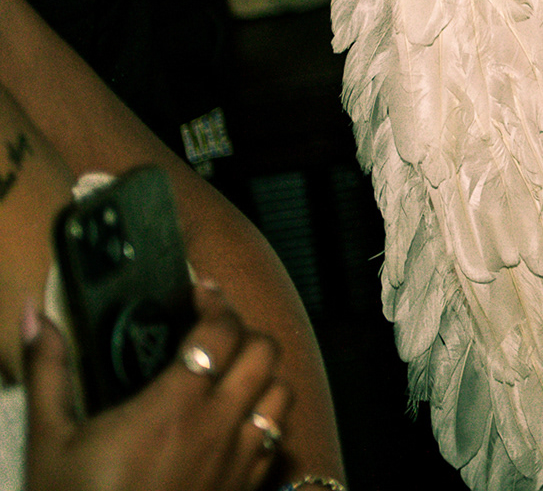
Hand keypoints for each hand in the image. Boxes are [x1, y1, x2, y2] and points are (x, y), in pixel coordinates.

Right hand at [24, 283, 292, 490]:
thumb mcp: (49, 440)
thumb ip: (50, 371)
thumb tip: (38, 318)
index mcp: (174, 406)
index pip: (222, 330)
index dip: (216, 301)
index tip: (199, 292)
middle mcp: (218, 427)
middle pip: (266, 352)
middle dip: (244, 331)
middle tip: (214, 331)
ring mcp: (239, 460)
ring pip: (282, 393)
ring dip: (263, 374)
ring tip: (230, 371)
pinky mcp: (245, 488)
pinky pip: (277, 438)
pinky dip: (267, 417)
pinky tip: (236, 420)